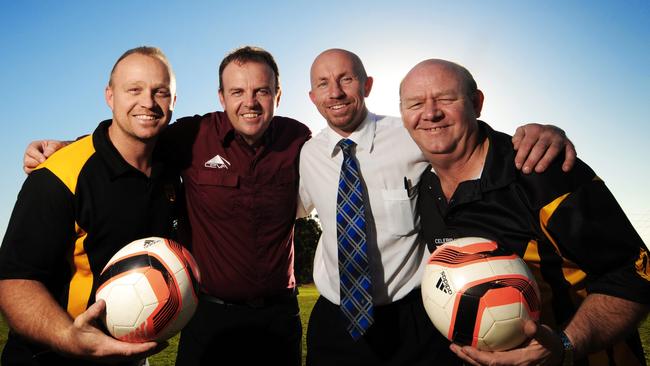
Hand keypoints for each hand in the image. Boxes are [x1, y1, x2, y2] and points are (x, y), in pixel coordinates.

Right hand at [23, 140, 67, 173]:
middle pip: (27, 162)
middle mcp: (29, 156)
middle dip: (37, 164)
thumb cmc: (57, 148)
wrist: (61, 155)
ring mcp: (29, 164)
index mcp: (33, 147)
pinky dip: (38, 175)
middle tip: (47, 165)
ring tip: (47, 169)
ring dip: (38, 170)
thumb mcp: (56, 145)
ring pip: (27, 170)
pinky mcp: (32, 172)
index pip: (30, 151)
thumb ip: (51, 149)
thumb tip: (46, 156)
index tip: (45, 160)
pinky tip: (46, 173)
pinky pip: (31, 175)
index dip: (37, 156)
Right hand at [60, 300, 166, 362]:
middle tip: (166, 342)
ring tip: (164, 340)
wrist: (70, 344)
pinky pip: (131, 351)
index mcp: (106, 350)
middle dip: (152, 350)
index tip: (156, 343)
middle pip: (136, 356)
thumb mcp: (82, 321)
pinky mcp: (114, 355)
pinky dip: (142, 346)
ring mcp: (114, 357)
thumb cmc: (77, 332)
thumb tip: (102, 302)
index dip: (143, 348)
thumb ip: (93, 312)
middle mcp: (112, 357)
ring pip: (135, 355)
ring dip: (149, 349)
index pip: (129, 351)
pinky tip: (150, 336)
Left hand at [449, 320, 563, 365]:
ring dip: (469, 357)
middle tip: (453, 346)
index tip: (464, 347)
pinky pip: (490, 360)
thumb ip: (537, 331)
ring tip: (456, 346)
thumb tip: (529, 325)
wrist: (558, 352)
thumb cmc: (550, 342)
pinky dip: (477, 355)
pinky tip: (469, 345)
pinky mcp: (508, 362)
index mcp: (519, 362)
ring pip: (484, 365)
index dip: (478, 357)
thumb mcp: (546, 336)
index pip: (493, 362)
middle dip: (467, 358)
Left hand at [512, 124, 575, 173]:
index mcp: (535, 129)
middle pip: (539, 147)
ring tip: (538, 170)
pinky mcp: (568, 143)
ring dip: (546, 161)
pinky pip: (571, 152)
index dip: (521, 155)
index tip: (518, 166)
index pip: (527, 143)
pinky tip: (565, 169)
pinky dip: (569, 161)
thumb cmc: (533, 135)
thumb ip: (517, 137)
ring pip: (553, 150)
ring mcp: (559, 138)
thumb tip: (516, 146)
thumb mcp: (523, 132)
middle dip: (532, 160)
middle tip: (526, 170)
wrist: (551, 130)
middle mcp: (548, 132)